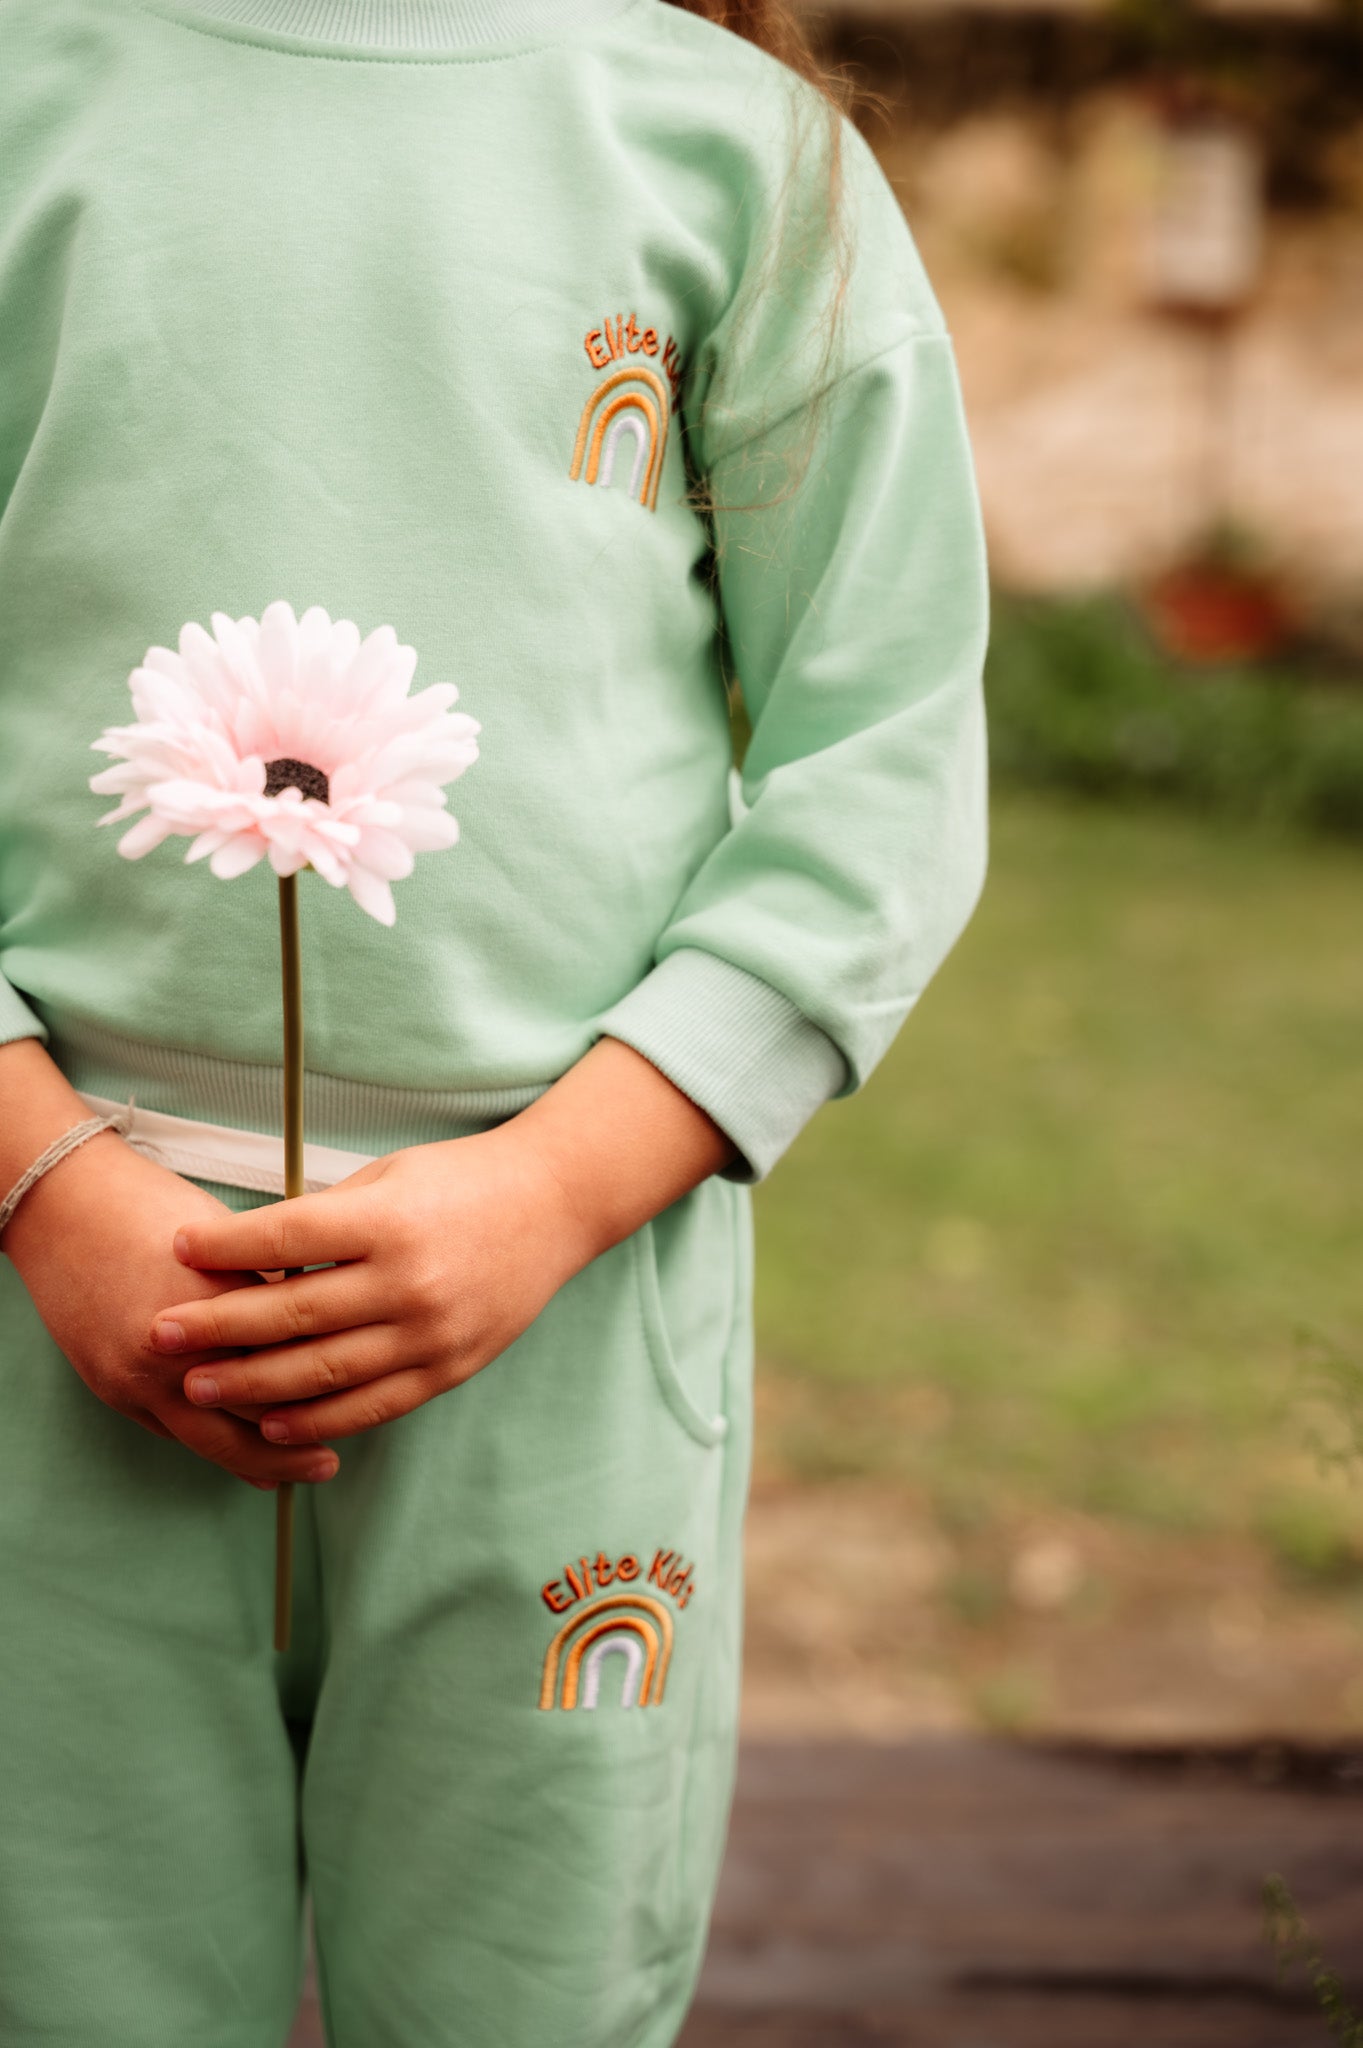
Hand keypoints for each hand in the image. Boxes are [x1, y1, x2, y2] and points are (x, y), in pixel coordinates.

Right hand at [2, 1131, 340, 1488]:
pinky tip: (255, 1460)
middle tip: (338, 1454)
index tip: (371, 1389)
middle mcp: (175, 1347)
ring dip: (269, 1459)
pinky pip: (177, 1436)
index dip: (336, 1380)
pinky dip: (220, 1450)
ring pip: (217, 1438)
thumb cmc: (156, 1211)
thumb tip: (337, 1323)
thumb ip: (274, 1290)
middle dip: (306, 1434)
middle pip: (259, 1408)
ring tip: (310, 1467)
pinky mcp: (115, 1389)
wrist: (67, 1211)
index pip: (292, 1357)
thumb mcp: (231, 1243)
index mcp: (215, 1300)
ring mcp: (139, 1375)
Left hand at [154, 1126, 588, 1444]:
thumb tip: (247, 1257)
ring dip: (253, 1384)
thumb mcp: (390, 1178)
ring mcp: (432, 1332)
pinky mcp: (450, 1367)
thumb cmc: (461, 1180)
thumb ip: (327, 1221)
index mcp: (389, 1221)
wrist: (554, 1204)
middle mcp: (409, 1281)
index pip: (287, 1238)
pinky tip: (272, 1423)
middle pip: (294, 1314)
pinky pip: (374, 1404)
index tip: (176, 1248)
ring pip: (325, 1372)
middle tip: (160, 1335)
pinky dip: (319, 1420)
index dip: (226, 1245)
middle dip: (217, 1327)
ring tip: (197, 1387)